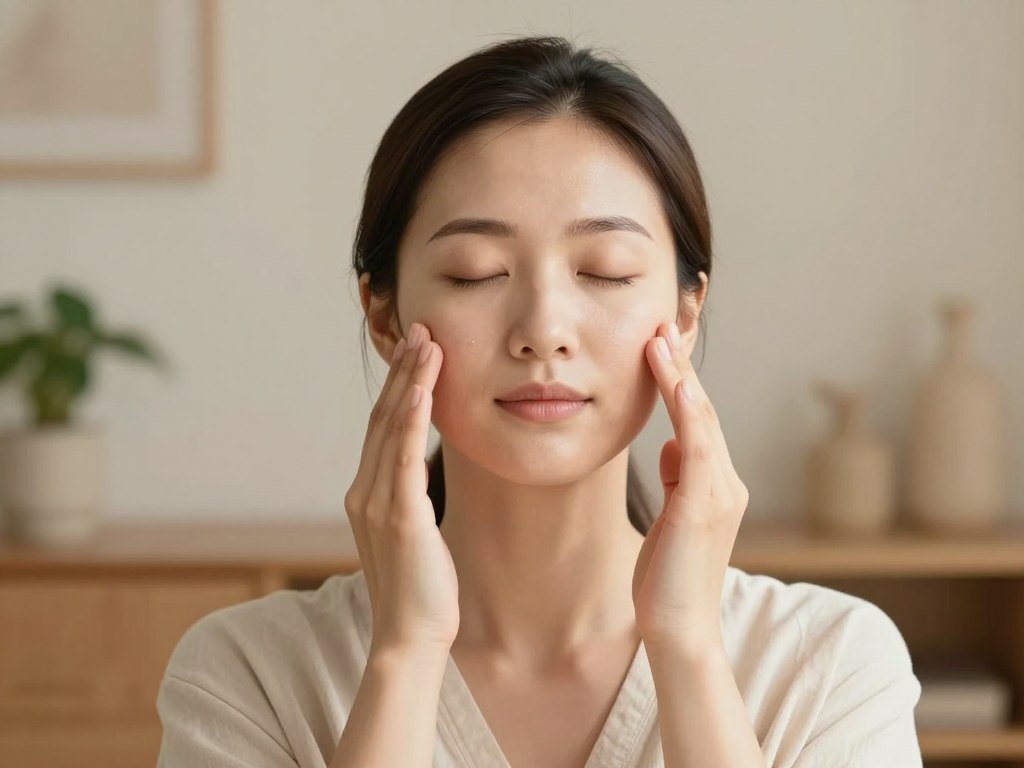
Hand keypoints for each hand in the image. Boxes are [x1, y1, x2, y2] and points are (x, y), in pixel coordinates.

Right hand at [343, 321, 458, 654]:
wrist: (410, 638)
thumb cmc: (419, 590)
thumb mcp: (410, 533)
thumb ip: (407, 499)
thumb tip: (418, 475)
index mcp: (366, 494)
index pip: (383, 427)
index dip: (398, 386)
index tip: (416, 351)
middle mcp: (364, 492)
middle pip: (383, 417)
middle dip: (403, 371)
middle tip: (421, 328)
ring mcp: (377, 503)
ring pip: (392, 428)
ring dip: (410, 382)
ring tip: (427, 343)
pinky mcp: (399, 516)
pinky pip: (403, 458)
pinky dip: (411, 421)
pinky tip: (421, 390)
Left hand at [631, 320, 748, 654]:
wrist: (678, 629)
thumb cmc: (667, 577)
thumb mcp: (672, 517)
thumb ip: (679, 478)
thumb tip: (671, 446)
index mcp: (714, 481)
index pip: (696, 415)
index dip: (682, 374)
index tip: (664, 335)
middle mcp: (725, 480)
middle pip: (701, 407)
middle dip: (682, 361)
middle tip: (668, 316)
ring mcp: (720, 492)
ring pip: (700, 419)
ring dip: (680, 374)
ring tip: (661, 335)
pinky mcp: (705, 506)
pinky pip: (697, 448)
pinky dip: (687, 412)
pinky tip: (675, 382)